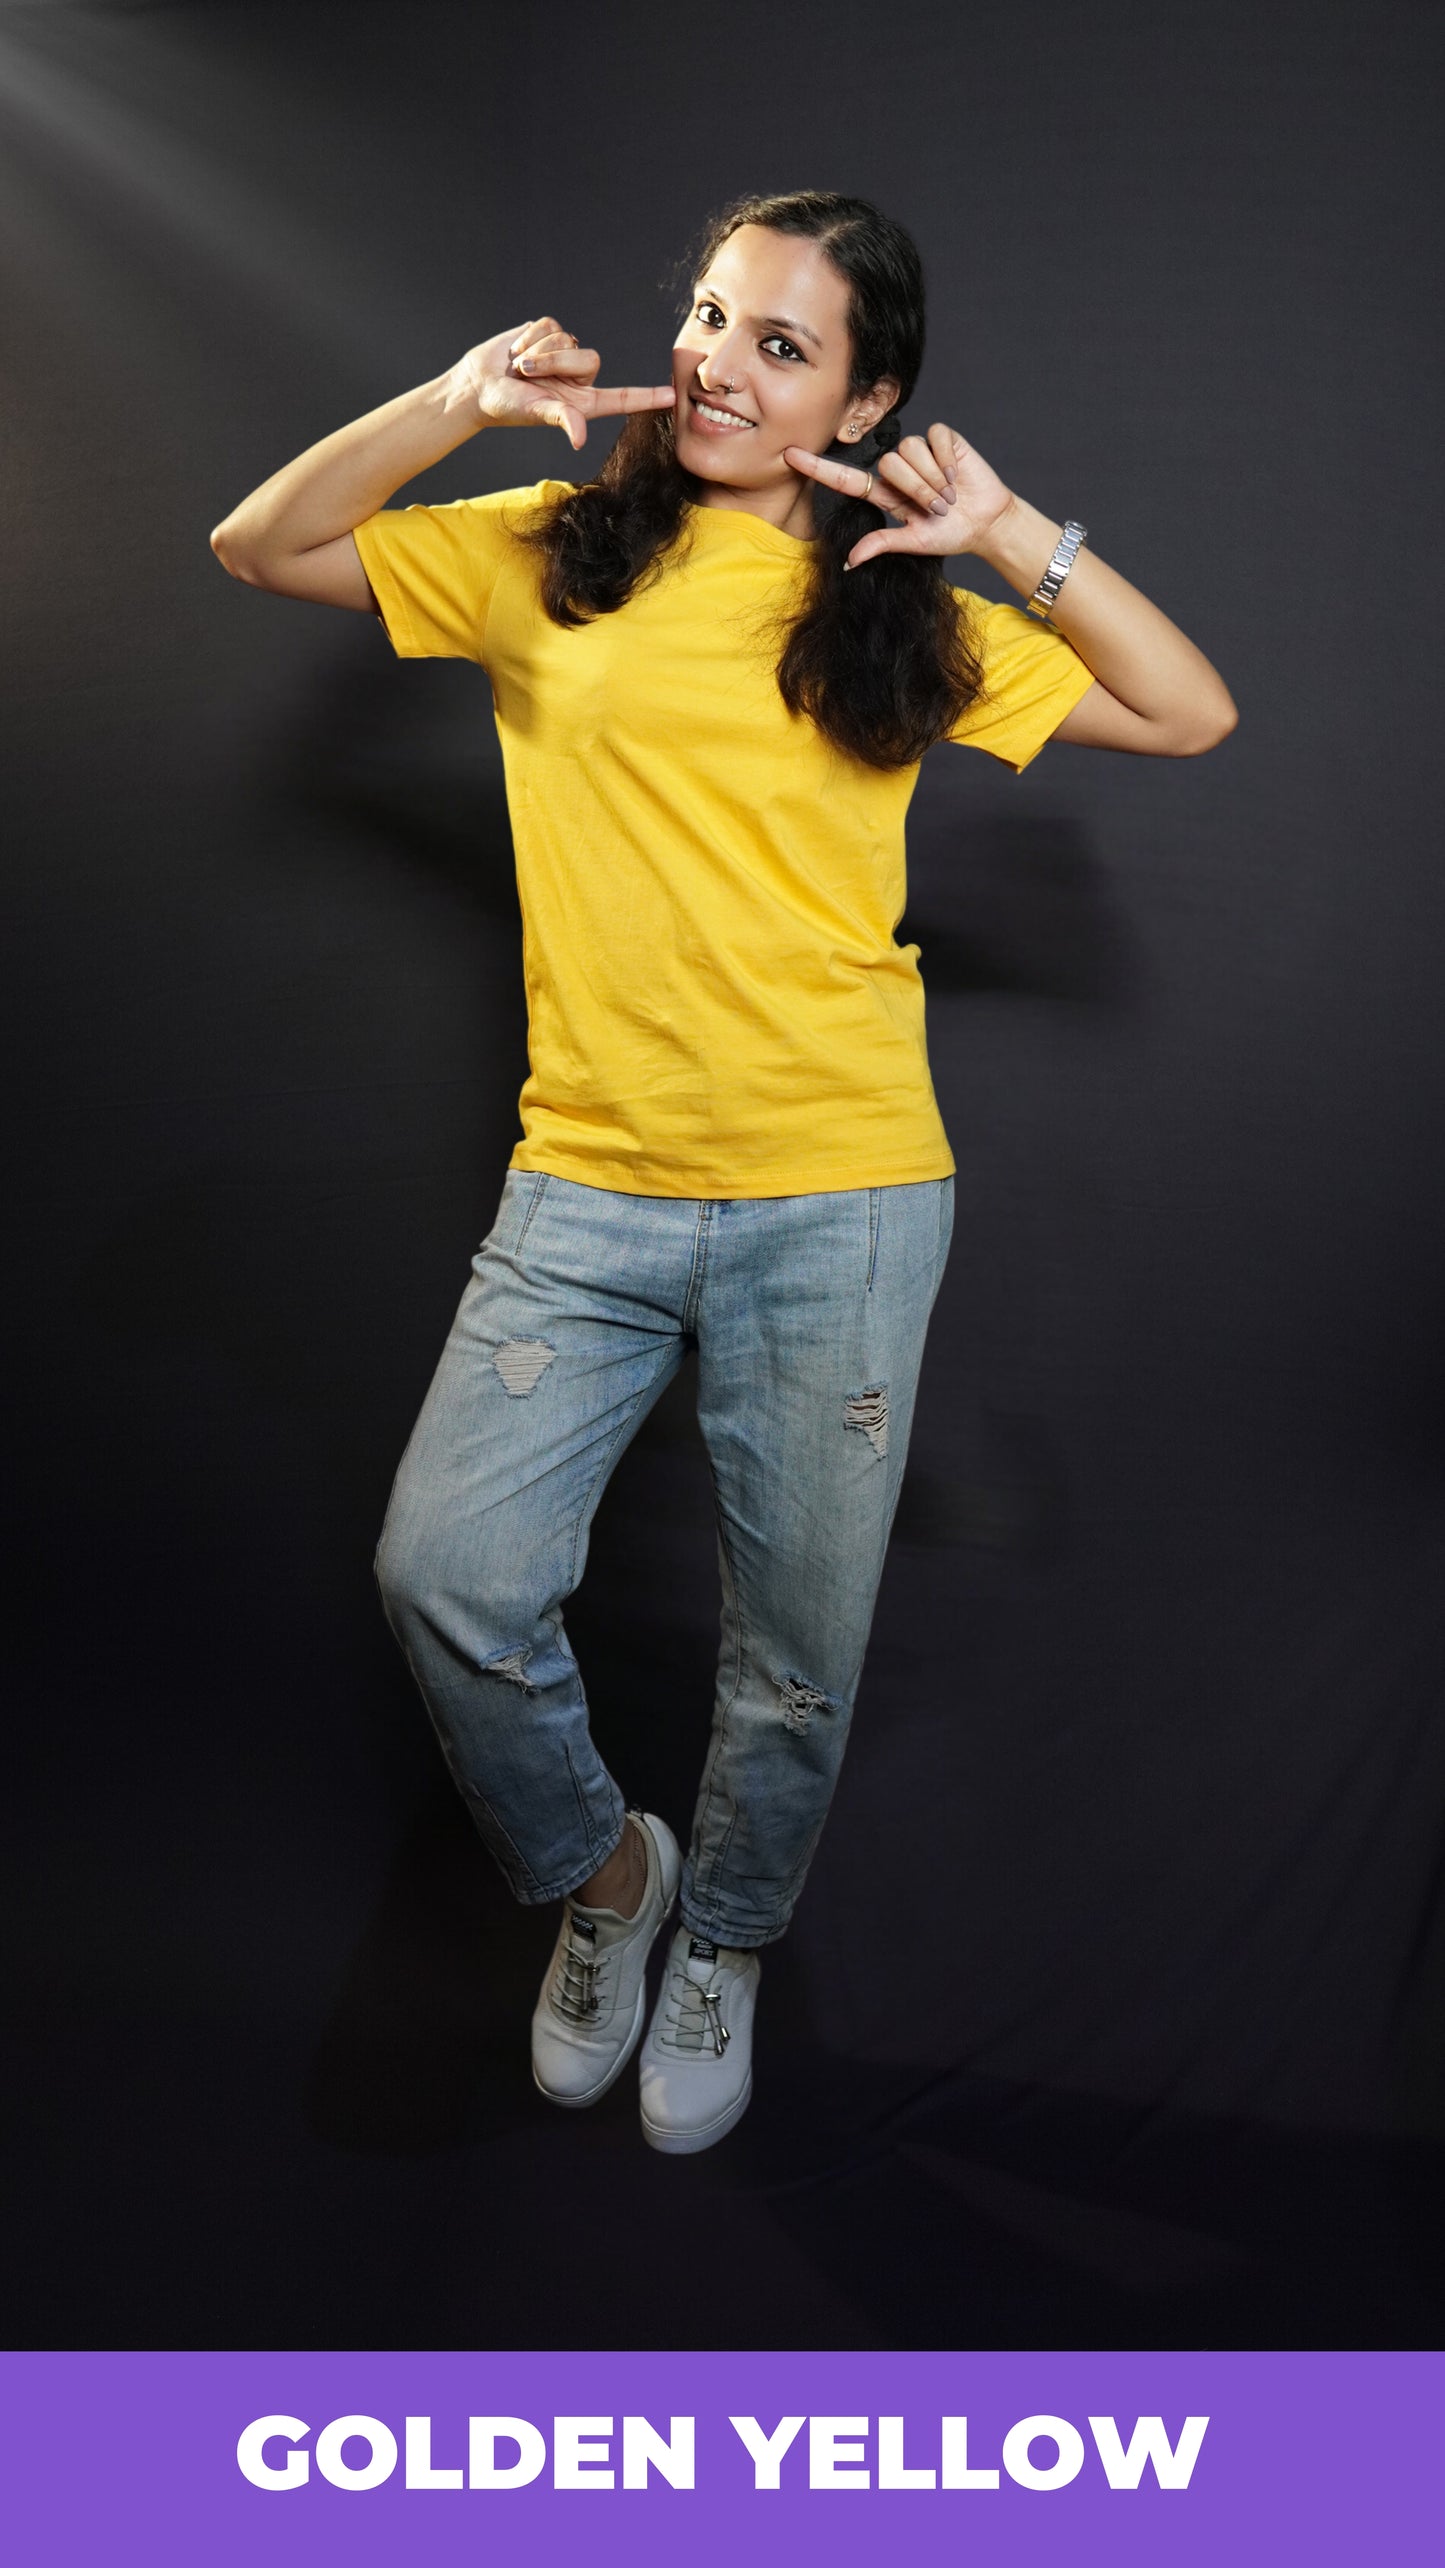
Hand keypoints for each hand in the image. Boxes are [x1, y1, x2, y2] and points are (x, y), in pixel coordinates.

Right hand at [448, 316, 675, 451]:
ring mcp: (565, 353)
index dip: (646, 397)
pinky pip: (549, 324)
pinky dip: (529, 337)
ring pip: (566, 339)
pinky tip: (517, 350)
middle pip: (588, 359)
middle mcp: (578, 377)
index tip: (671, 396)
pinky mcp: (549, 332)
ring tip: (520, 366)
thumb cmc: (508, 406)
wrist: (479, 383)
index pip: (622, 398)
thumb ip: (562, 419)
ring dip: (539, 351)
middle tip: (529, 375)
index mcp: (583, 402)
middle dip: (556, 363)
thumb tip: (578, 438)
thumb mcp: (537, 413)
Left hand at [783, 423, 1015, 568]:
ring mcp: (920, 451)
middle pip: (889, 464)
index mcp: (885, 494)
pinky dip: (947, 460)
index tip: (789, 455)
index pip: (845, 479)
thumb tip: (849, 561)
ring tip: (950, 494)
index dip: (817, 468)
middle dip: (917, 490)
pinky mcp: (942, 438)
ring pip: (910, 451)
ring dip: (934, 478)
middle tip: (938, 507)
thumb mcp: (913, 543)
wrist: (987, 522)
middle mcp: (898, 469)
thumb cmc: (950, 533)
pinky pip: (934, 438)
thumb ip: (882, 543)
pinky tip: (958, 474)